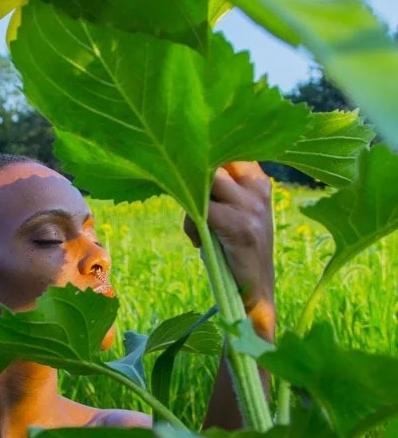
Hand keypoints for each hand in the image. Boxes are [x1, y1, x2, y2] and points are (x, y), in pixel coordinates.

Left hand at [185, 162, 274, 338]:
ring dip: (191, 203)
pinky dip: (191, 226)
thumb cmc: (236, 246)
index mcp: (258, 178)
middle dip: (191, 179)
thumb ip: (216, 186)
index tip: (188, 174)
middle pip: (210, 160)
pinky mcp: (240, 226)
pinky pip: (201, 211)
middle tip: (190, 205)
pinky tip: (200, 243)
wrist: (256, 288)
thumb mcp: (232, 208)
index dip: (201, 158)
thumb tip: (180, 162)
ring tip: (199, 228)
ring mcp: (251, 205)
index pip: (224, 149)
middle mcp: (258, 186)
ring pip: (203, 182)